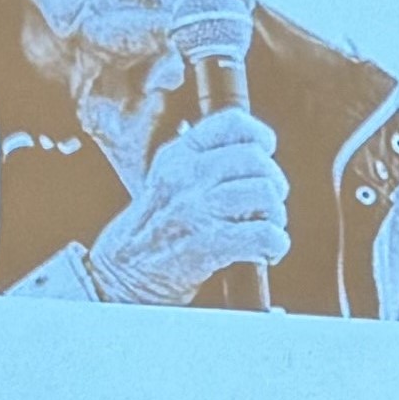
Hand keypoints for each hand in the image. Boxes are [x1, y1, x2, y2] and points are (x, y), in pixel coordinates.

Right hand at [88, 111, 291, 304]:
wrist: (122, 276)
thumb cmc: (151, 233)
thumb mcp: (168, 183)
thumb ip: (202, 165)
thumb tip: (255, 156)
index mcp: (177, 156)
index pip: (232, 123)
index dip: (260, 136)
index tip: (266, 153)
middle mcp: (185, 176)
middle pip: (257, 160)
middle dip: (273, 184)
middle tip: (267, 207)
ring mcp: (194, 209)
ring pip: (265, 193)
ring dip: (276, 216)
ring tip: (266, 230)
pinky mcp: (207, 244)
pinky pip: (264, 233)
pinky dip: (275, 244)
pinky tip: (266, 253)